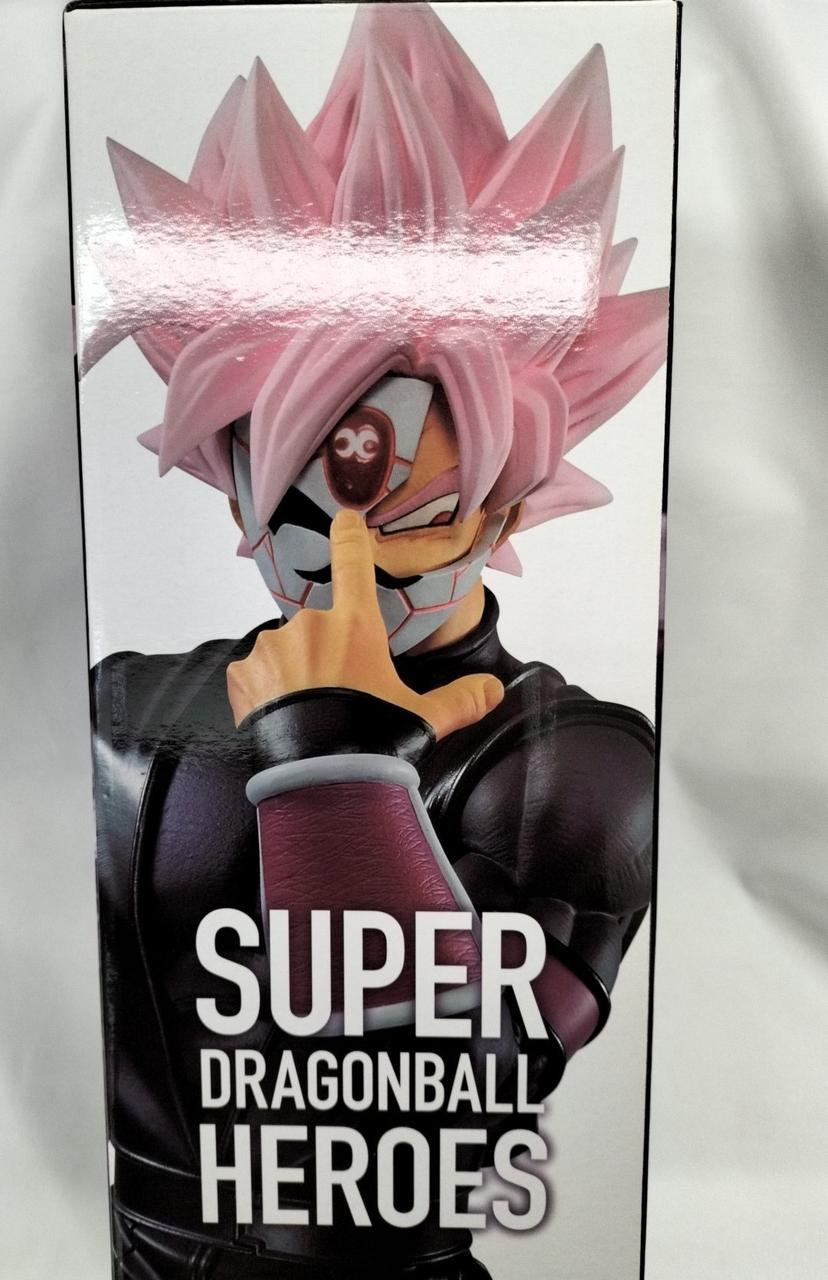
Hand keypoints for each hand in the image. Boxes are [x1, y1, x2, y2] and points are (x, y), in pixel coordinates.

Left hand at [226, 509, 503, 738]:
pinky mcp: (242, 676)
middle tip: (340, 699)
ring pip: (287, 651)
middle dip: (329, 656)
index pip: (353, 562)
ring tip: (310, 714)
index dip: (349, 534)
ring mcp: (272, 648)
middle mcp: (311, 626)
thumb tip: (495, 689)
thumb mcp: (423, 721)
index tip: (345, 515)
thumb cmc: (372, 744)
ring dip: (295, 672)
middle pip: (322, 629)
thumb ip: (460, 700)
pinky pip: (255, 674)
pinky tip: (281, 717)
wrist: (318, 784)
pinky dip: (265, 691)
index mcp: (355, 626)